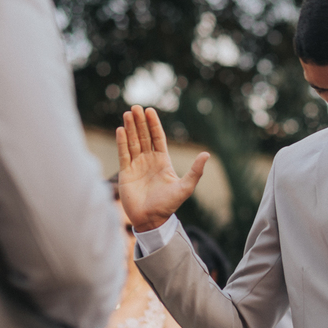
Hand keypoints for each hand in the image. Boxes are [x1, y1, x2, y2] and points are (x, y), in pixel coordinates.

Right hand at [116, 106, 209, 231]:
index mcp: (163, 161)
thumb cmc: (168, 205)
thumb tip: (207, 154)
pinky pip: (123, 154)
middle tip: (136, 107)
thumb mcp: (185, 187)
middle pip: (144, 136)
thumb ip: (195, 171)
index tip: (150, 111)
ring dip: (130, 128)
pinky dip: (122, 142)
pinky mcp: (125, 173)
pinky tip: (120, 130)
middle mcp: (149, 161)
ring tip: (127, 114)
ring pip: (133, 142)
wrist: (151, 220)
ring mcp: (136, 166)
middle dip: (140, 122)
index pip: (157, 138)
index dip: (154, 124)